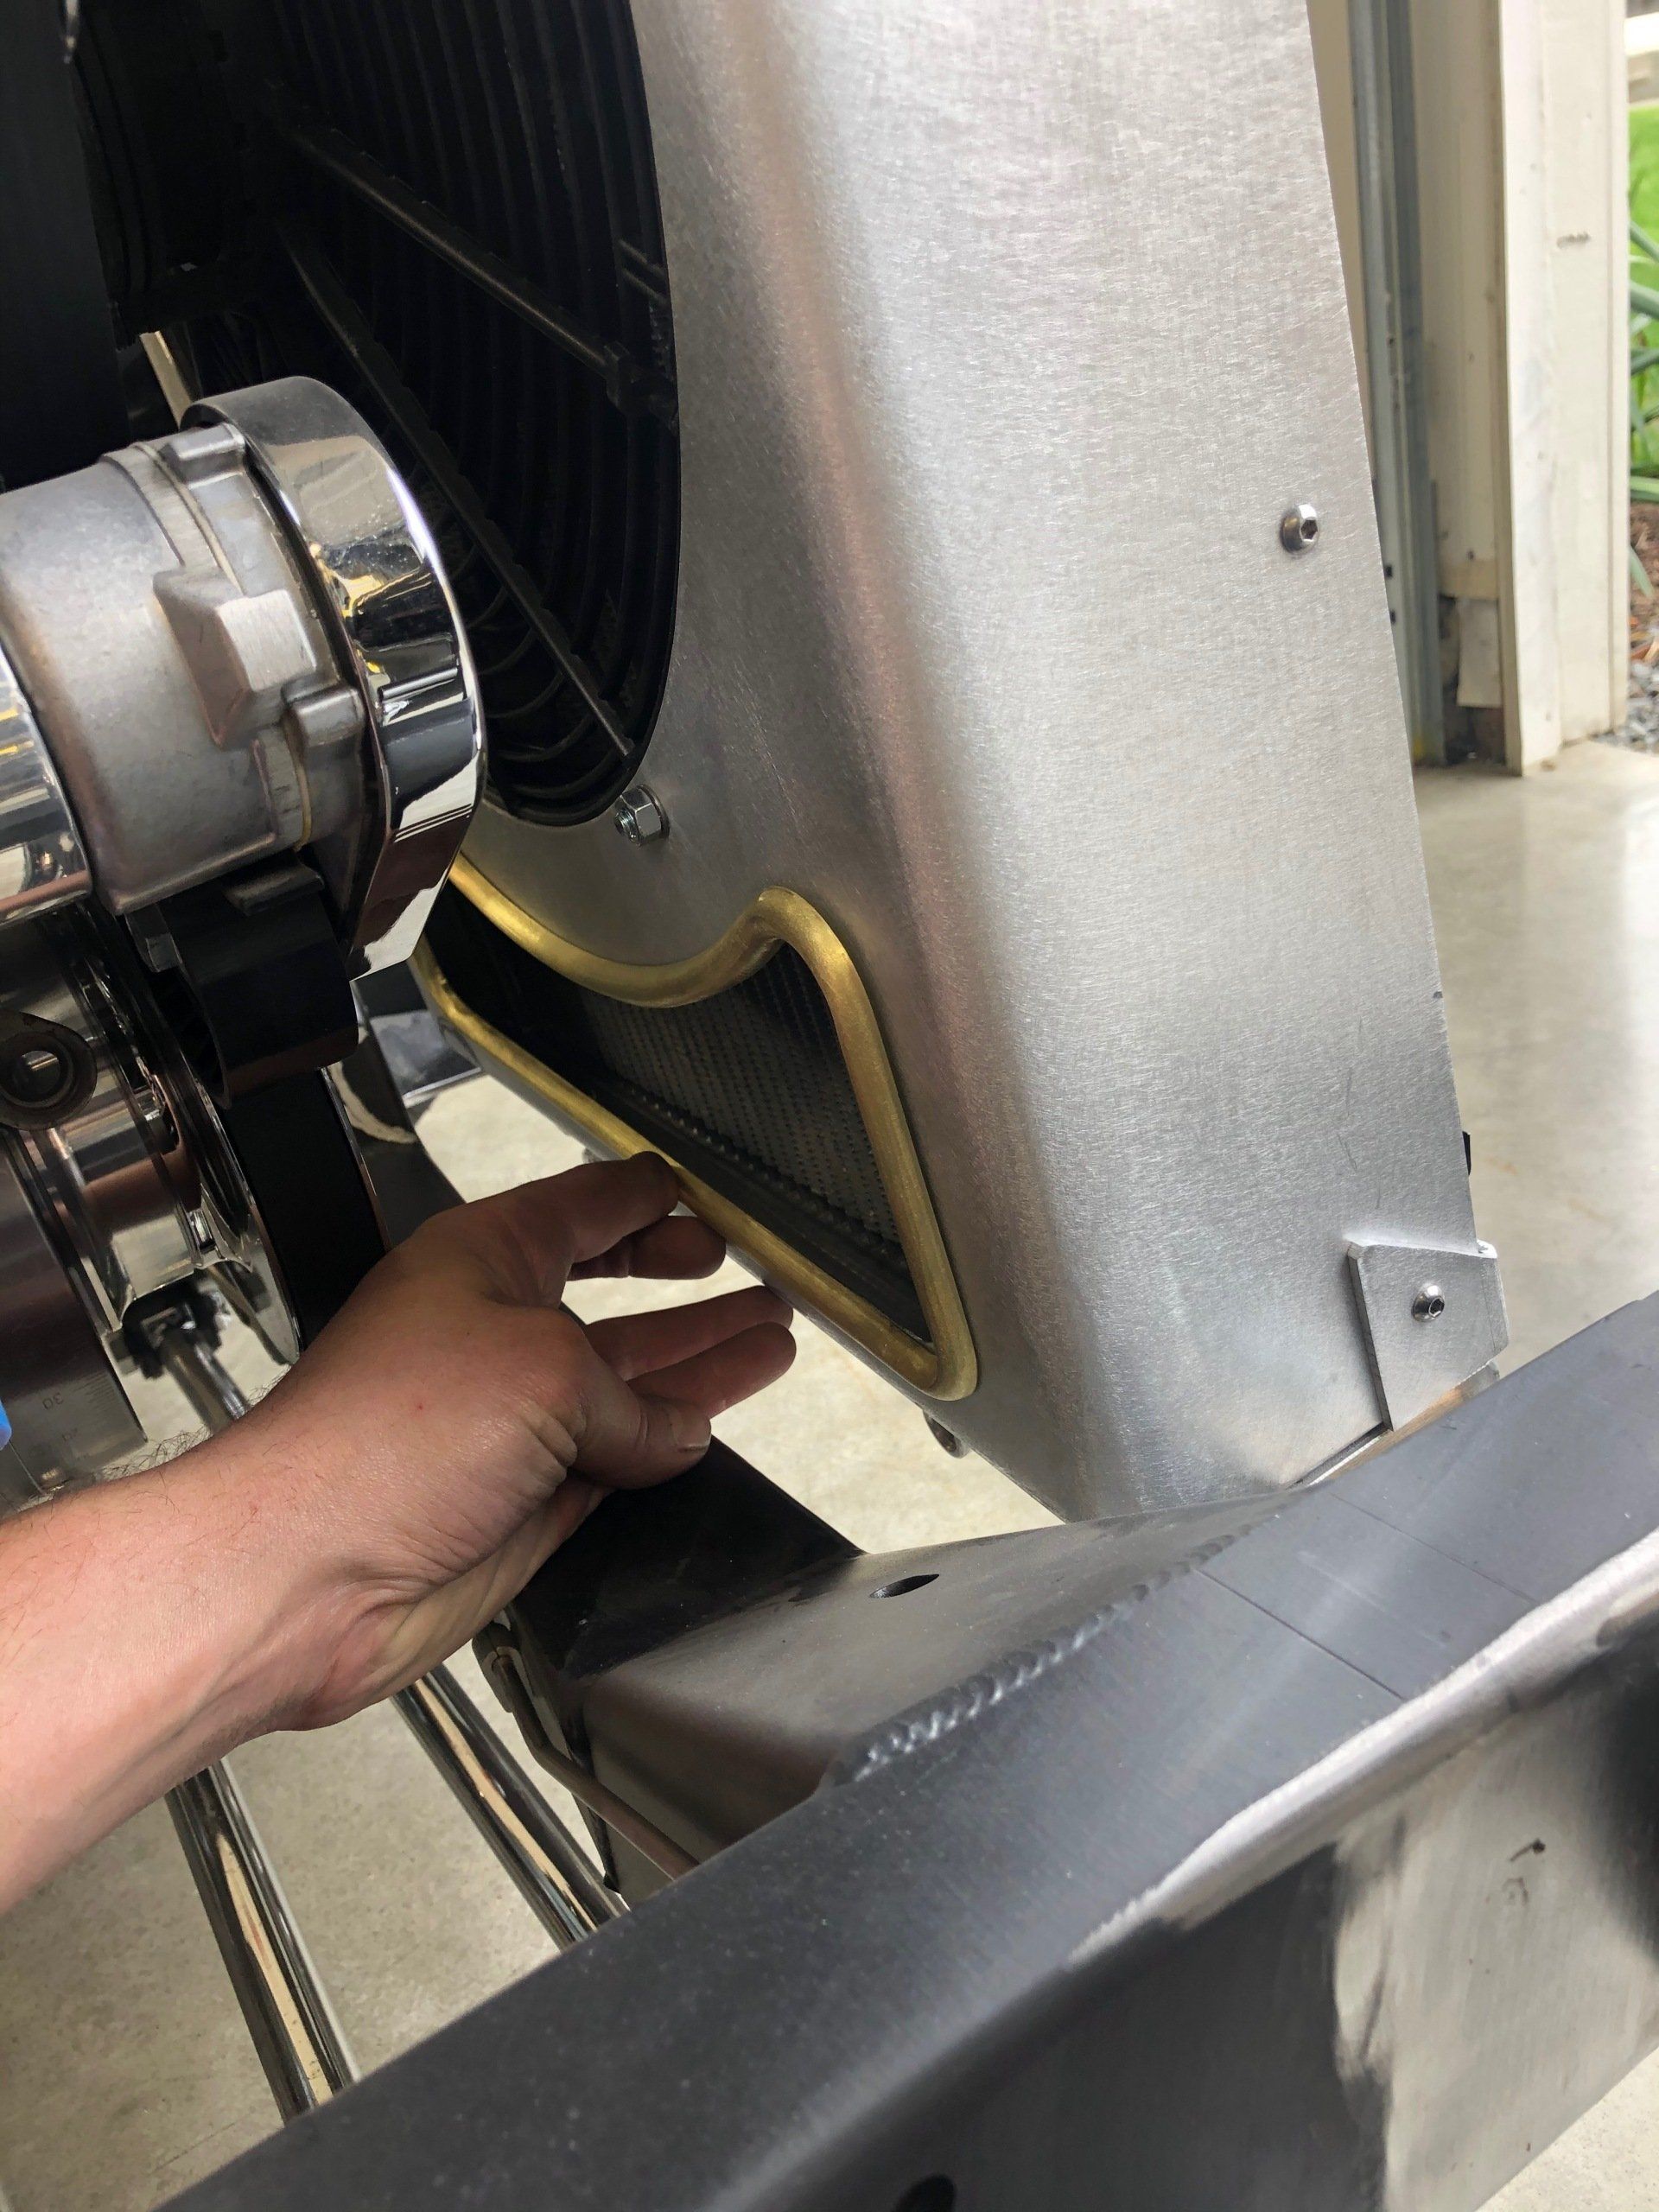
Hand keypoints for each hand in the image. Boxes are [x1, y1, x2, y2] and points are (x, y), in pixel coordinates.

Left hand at [227, 1154, 795, 1725]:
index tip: (692, 1197)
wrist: (310, 1571)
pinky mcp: (519, 1498)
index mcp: (480, 1260)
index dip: (643, 1200)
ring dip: (700, 1363)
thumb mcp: (544, 1371)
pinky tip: (709, 1429)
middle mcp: (493, 1333)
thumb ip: (632, 1397)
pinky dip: (663, 1446)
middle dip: (687, 1286)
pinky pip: (612, 1460)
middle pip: (612, 1294)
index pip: (580, 1209)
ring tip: (771, 1343)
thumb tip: (675, 1430)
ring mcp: (507, 1420)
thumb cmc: (382, 1439)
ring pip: (626, 1382)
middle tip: (752, 1280)